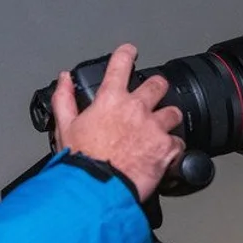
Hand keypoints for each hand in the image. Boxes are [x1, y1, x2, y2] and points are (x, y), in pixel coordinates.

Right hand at [50, 44, 184, 201]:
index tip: (130, 51)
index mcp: (110, 99)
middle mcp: (136, 108)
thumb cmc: (81, 161)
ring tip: (161, 130)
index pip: (120, 64)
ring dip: (168, 119)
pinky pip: (179, 142)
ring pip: (174, 112)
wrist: (97, 191)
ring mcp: (154, 127)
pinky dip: (173, 148)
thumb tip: (64, 80)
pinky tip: (164, 154)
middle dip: (156, 88)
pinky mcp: (167, 148)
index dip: (127, 53)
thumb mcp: (64, 127)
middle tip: (153, 96)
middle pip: (157, 84)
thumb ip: (64, 99)